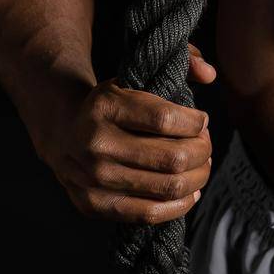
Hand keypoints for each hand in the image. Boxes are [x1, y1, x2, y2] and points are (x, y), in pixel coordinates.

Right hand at [35, 43, 217, 224]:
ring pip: (166, 187)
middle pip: (172, 157)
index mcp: (105, 105)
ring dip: (197, 178)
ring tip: (201, 166)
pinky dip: (179, 205)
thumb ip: (180, 60)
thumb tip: (210, 73)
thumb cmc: (113, 102)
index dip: (195, 122)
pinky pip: (149, 213)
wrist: (63, 130)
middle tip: (205, 145)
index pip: (165, 119)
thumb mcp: (138, 73)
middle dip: (202, 152)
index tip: (201, 120)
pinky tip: (189, 191)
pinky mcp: (94, 204)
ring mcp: (93, 178)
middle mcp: (96, 143)